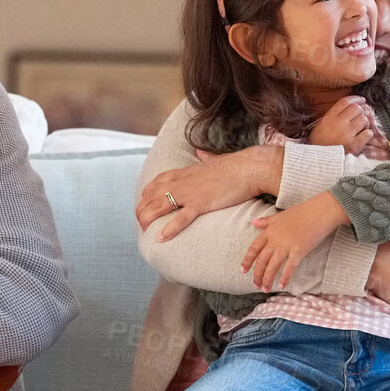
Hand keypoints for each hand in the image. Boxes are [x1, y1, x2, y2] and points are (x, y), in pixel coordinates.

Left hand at [136, 147, 281, 239]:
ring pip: (160, 205)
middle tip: (140, 222)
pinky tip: (160, 238)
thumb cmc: (236, 165)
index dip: (146, 194)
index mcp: (185, 172)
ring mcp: (190, 192)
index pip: (157, 182)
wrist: (249, 168)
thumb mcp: (214, 159)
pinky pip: (181, 218)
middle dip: (142, 208)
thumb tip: (200, 153)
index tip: (144, 204)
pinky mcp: (201, 203)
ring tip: (143, 229)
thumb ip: (204, 158)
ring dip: (148, 218)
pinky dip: (169, 228)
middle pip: (152, 195)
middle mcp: (183, 182)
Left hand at [242, 194, 348, 290]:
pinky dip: (285, 277)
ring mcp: (287, 246)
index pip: (254, 248)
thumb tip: (253, 222)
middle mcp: (275, 240)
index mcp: (270, 231)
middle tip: (255, 285)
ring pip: (272, 266)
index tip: (243, 270)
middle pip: (262, 261)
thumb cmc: (302, 212)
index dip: (247, 260)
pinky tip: (282, 286)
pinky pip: (290, 267)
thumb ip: (266, 221)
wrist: (321, 211)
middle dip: (257, 275)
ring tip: (265, 289)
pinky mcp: (299, 251)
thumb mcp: (280, 215)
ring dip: (267, 279)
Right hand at [309, 96, 379, 154]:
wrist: (320, 163)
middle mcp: (338, 124)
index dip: (355, 99)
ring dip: (365, 123)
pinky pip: (368, 133)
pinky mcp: (354, 145)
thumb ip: (332, 117)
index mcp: (328, 119)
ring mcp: (347, 135)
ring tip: (361, 129)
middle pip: (356, 108)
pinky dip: (368, 135)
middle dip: (360, 112)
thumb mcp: (321, 127)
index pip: (345, 102)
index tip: (361, 100)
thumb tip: (349, 108)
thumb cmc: (321, 145)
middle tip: (360, 118)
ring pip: (364, 119)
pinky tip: (363, 138)